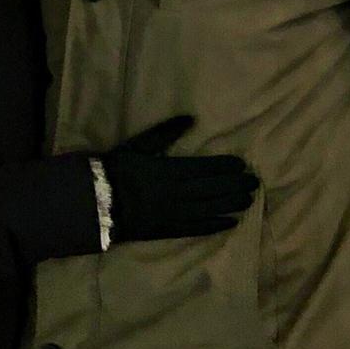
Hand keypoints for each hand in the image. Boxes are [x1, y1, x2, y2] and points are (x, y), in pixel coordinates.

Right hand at [100, 116, 258, 244]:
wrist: (95, 202)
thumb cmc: (117, 169)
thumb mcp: (139, 145)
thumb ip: (165, 133)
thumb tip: (190, 118)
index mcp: (169, 170)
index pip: (204, 168)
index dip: (224, 167)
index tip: (242, 166)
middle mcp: (176, 193)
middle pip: (210, 189)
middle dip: (234, 186)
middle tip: (254, 183)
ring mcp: (172, 213)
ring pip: (207, 209)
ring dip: (229, 205)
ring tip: (248, 201)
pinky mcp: (166, 230)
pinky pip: (194, 229)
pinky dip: (213, 226)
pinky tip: (229, 224)